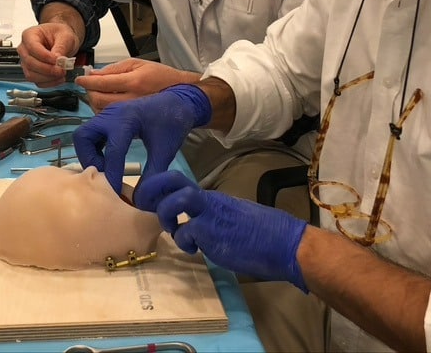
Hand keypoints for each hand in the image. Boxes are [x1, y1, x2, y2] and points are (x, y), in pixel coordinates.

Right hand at [17, 22, 80, 86]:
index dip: (44, 56)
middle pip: (30, 63)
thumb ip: (61, 47)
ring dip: (48, 77)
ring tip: (62, 73)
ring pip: (31, 75)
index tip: (57, 60)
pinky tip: (59, 78)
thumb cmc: (60, 34)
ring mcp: (26, 62)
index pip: (32, 47)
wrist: (62, 40)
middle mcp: (24, 49)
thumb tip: (57, 59)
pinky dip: (49, 83)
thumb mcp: (65, 36)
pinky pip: (37, 82)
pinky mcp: (32, 73)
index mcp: (29, 35)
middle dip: (47, 69)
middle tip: (62, 69)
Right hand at [73, 84, 211, 191]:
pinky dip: (94, 149)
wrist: (177, 103)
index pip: (113, 151)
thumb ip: (153, 173)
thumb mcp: (165, 150)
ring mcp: (107, 114)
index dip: (112, 174)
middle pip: (83, 137)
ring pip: (84, 135)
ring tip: (105, 169)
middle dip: (89, 159)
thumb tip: (140, 198)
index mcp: (127, 120)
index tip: (114, 193)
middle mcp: (111, 115)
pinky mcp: (107, 118)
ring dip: (89, 154)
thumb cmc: (172, 124)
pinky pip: (91, 134)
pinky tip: (108, 160)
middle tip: (103, 175)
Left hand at [75, 59, 198, 112]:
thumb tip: (93, 74)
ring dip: (95, 103)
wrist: (183, 96)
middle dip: (89, 93)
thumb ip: (115, 69)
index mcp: (134, 82)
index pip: (102, 83)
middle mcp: (132, 100)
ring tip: (98, 93)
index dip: (87, 81)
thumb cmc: (162, 76)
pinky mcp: (133, 126)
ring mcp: (133, 115)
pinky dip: (104, 111)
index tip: (79, 79)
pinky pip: (111, 120)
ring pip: (102, 112)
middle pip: (98, 101)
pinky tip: (108, 104)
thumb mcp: (139, 64)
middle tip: (89, 86)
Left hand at [135, 170, 307, 290]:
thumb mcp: (232, 217)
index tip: (148, 198)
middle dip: (153, 191)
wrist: (283, 242)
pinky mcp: (213, 234)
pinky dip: (185, 243)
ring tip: (174, 230)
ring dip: (167, 216)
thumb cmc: (262, 233)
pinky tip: (196, 250)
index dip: (159, 185)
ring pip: (176, 201)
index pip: (179, 180)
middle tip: (147, 206)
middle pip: (173, 181)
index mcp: (212, 197)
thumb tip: (195, 222)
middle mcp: (208, 201)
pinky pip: (187, 233)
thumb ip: (212, 216)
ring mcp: (210, 215)